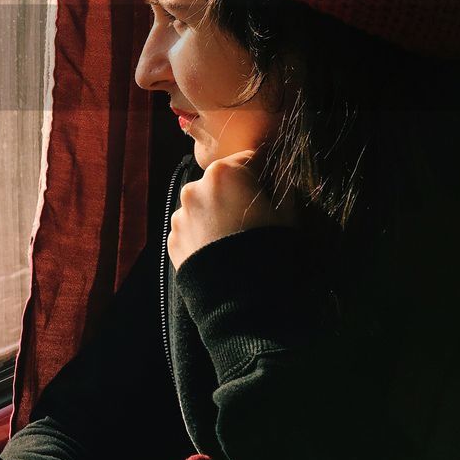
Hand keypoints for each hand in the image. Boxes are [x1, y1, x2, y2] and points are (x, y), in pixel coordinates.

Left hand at [167, 149, 298, 268]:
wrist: (242, 297)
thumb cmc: (269, 247)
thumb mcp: (287, 212)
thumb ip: (281, 185)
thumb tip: (278, 174)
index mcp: (224, 173)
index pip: (249, 162)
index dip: (263, 177)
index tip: (271, 193)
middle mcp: (194, 188)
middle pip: (221, 183)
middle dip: (235, 195)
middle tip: (252, 220)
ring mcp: (180, 215)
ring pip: (203, 206)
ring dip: (216, 214)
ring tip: (233, 239)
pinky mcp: (172, 239)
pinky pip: (191, 229)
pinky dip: (203, 235)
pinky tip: (219, 252)